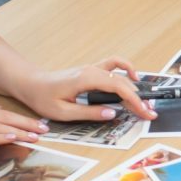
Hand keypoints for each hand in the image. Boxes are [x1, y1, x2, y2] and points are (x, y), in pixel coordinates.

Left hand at [13, 58, 157, 121]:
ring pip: (121, 74)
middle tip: (149, 114)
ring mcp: (93, 68)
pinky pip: (114, 66)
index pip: (119, 88)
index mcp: (87, 79)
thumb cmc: (43, 97)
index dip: (135, 101)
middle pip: (123, 82)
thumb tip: (113, 113)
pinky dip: (126, 71)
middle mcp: (92, 70)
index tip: (145, 113)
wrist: (31, 83)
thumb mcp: (64, 112)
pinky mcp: (92, 71)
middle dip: (139, 98)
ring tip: (143, 102)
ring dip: (135, 86)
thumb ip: (89, 113)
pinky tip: (132, 80)